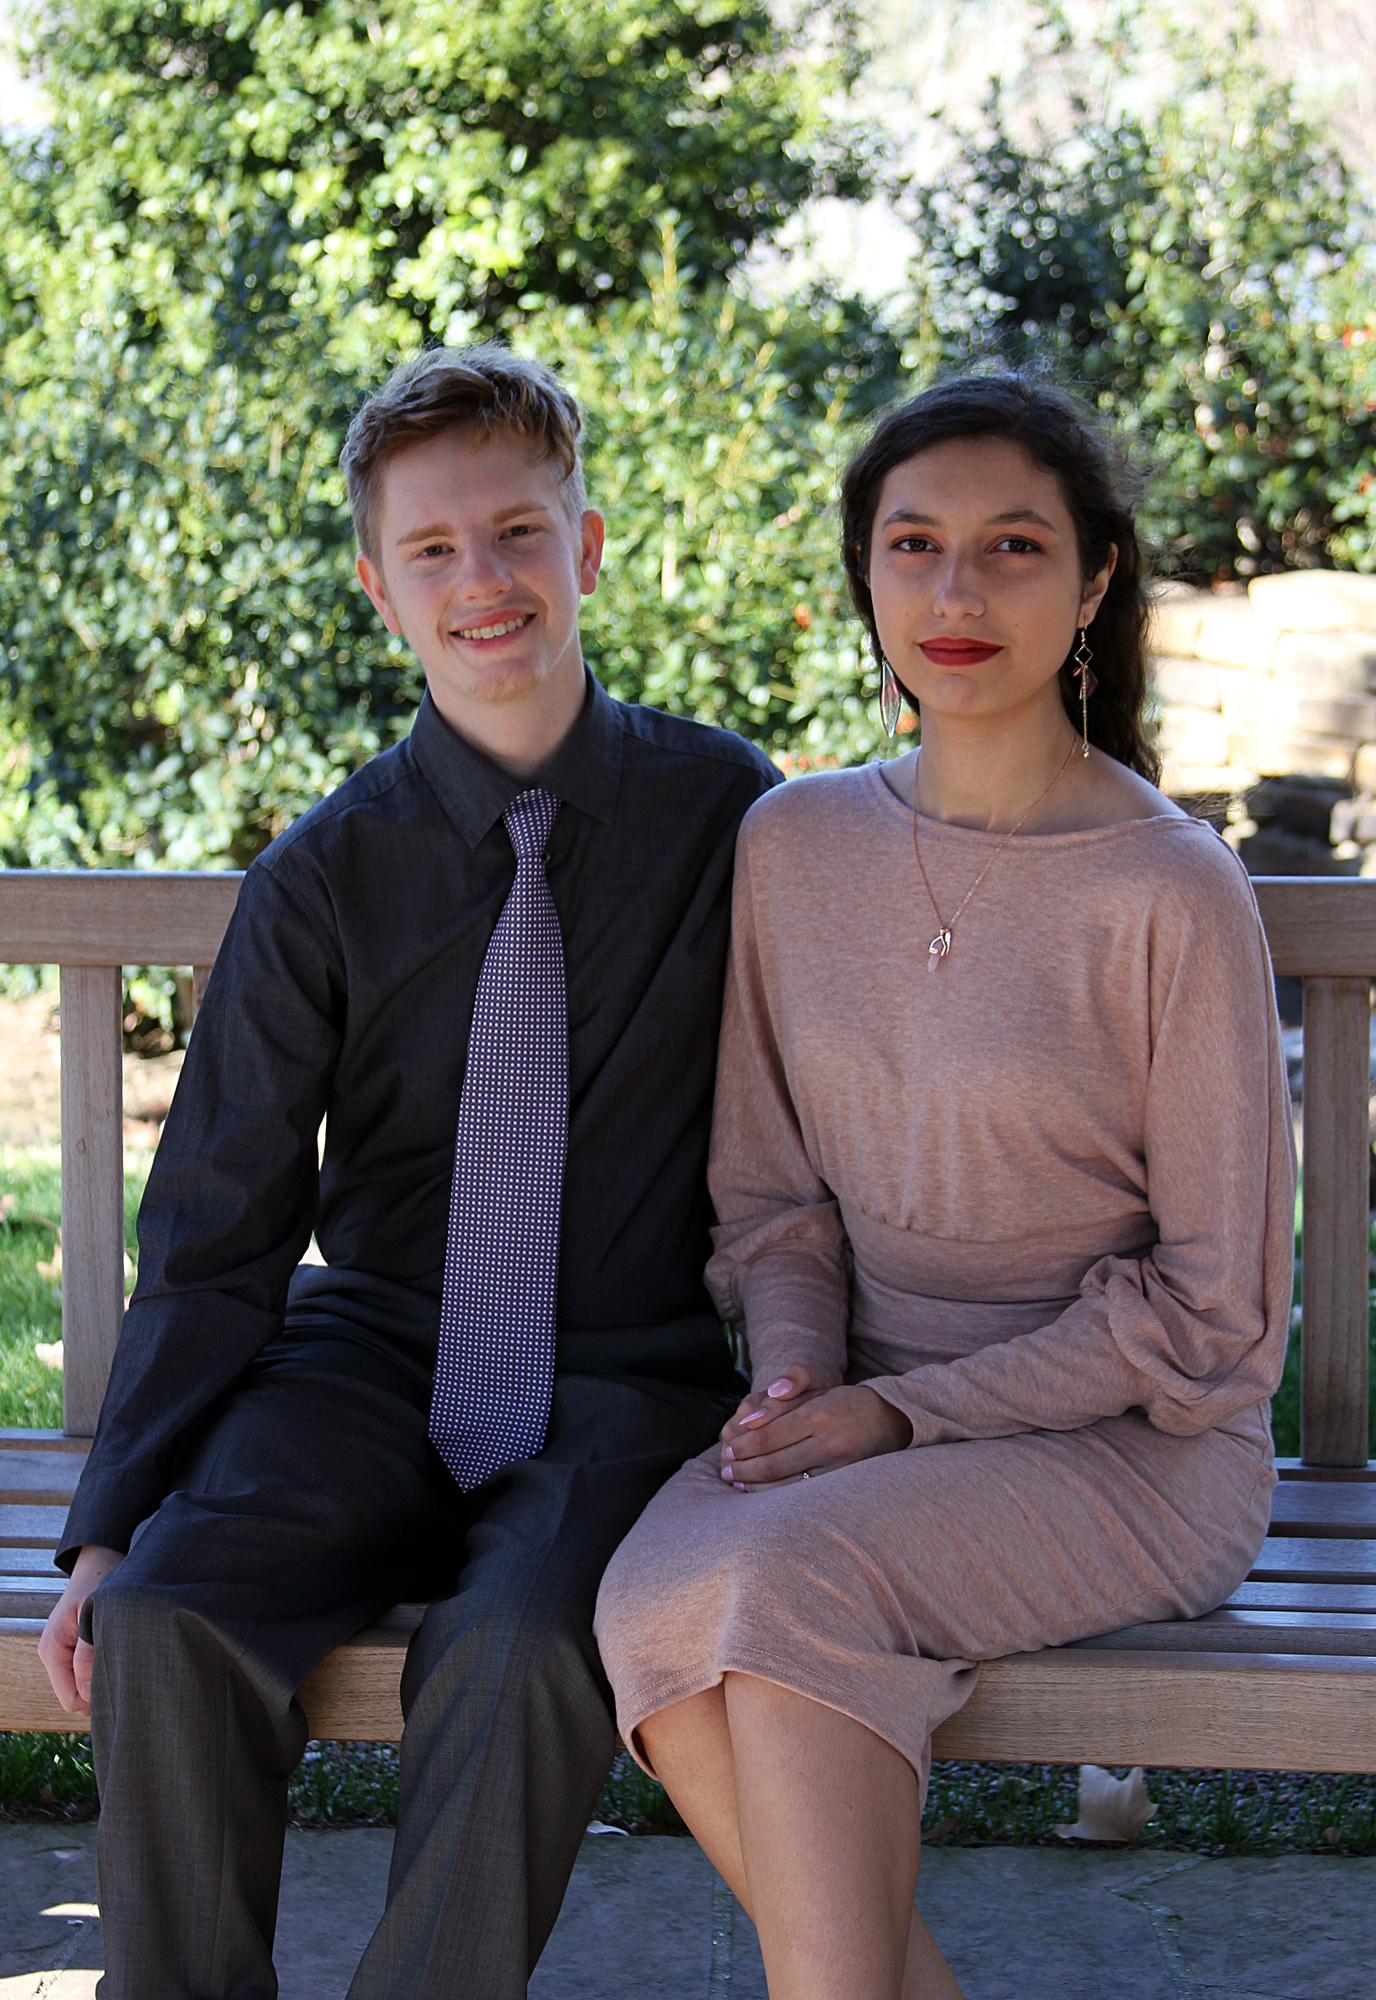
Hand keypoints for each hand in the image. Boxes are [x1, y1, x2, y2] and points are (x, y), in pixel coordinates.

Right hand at [38, 1544, 123, 1714]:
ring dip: (105, 1677)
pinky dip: (106, 1667)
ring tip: (127, 1657)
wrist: (101, 1560)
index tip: (124, 1681)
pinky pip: (89, 1672)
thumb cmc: (100, 1581)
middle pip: (78, 1697)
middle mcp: (54, 1655)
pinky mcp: (76, 1647)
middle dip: (101, 1690)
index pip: (71, 1699)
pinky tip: (122, 1652)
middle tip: (131, 1671)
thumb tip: (88, 1693)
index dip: (96, 1699)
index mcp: (53, 1650)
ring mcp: (64, 1652)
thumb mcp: (95, 1615)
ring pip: (85, 1686)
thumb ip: (88, 1653)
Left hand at [721, 1384, 912, 1490]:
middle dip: (744, 1468)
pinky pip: (801, 1495)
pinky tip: (761, 1491)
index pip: (770, 1436)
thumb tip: (752, 1416)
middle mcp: (828, 1444)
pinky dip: (776, 1495)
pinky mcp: (841, 1485)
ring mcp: (837, 1468)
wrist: (888, 1422)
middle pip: (773, 1463)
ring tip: (738, 1480)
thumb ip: (785, 1392)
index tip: (729, 1448)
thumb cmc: (843, 1403)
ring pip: (785, 1484)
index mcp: (819, 1415)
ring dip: (756, 1485)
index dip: (745, 1445)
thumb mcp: (817, 1386)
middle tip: (726, 1469)